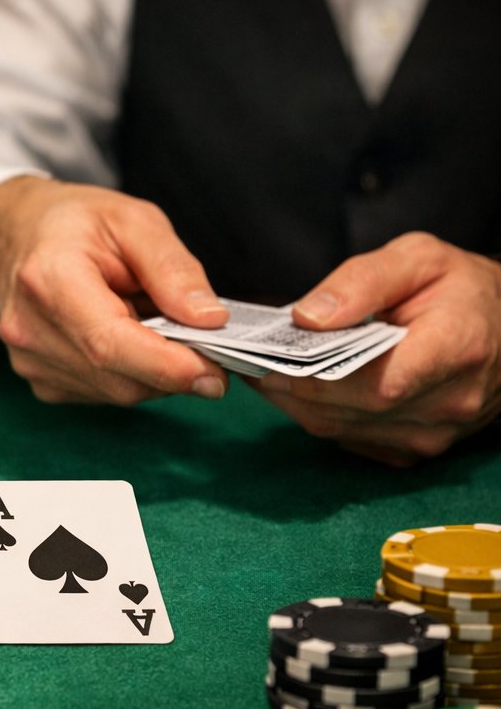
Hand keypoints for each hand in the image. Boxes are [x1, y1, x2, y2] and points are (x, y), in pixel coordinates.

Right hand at [0, 176, 228, 404]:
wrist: (14, 237)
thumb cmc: (73, 223)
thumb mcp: (134, 221)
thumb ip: (173, 269)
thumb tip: (210, 321)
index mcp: (49, 280)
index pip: (109, 344)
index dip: (167, 366)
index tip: (216, 372)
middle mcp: (30, 330)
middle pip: (119, 378)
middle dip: (173, 370)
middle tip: (207, 345)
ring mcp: (30, 361)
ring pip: (116, 392)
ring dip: (152, 371)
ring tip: (153, 323)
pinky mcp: (39, 381)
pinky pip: (103, 394)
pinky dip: (130, 374)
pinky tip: (127, 338)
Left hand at [249, 232, 500, 465]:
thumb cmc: (460, 289)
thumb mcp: (418, 258)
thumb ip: (362, 281)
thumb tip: (307, 318)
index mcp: (457, 348)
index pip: (378, 382)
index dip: (317, 376)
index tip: (270, 357)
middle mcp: (450, 401)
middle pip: (349, 410)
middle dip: (291, 387)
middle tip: (249, 362)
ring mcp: (433, 433)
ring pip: (340, 430)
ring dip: (296, 404)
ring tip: (263, 371)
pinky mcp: (414, 449)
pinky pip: (349, 440)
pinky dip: (318, 415)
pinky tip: (298, 388)